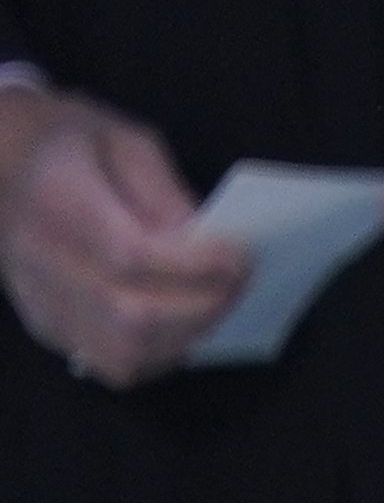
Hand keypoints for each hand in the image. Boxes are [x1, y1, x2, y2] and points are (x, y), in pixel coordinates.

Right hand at [0, 81, 251, 382]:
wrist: (0, 164)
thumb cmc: (68, 145)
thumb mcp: (122, 139)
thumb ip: (164, 190)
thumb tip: (206, 240)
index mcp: (54, 198)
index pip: (130, 252)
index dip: (195, 264)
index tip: (240, 256)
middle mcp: (38, 257)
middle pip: (130, 313)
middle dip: (202, 306)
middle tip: (240, 284)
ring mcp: (39, 299)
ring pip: (123, 351)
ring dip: (186, 336)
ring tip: (217, 305)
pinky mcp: (48, 326)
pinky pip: (112, 363)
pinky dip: (160, 354)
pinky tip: (182, 325)